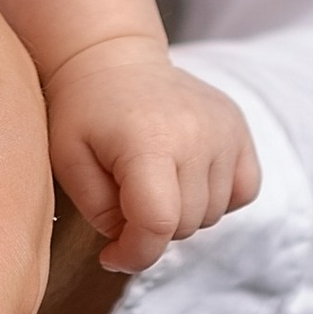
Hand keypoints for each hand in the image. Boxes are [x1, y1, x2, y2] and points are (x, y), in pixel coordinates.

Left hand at [47, 41, 259, 274]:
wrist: (111, 57)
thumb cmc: (83, 111)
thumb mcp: (68, 161)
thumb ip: (100, 212)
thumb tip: (133, 243)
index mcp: (148, 140)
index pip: (159, 223)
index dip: (135, 253)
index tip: (111, 256)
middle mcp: (197, 135)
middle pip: (185, 225)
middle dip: (151, 228)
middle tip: (124, 200)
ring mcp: (224, 130)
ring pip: (212, 214)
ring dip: (182, 213)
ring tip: (152, 180)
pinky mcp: (239, 128)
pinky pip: (244, 191)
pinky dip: (218, 197)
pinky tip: (186, 176)